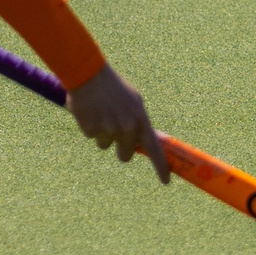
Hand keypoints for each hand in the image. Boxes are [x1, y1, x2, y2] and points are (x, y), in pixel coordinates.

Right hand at [65, 65, 167, 182]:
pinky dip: (90, 127)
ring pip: (106, 145)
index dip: (161, 167)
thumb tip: (144, 141)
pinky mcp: (92, 130)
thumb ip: (138, 121)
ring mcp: (109, 130)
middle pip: (125, 155)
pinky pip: (92, 137)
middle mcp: (127, 127)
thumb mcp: (133, 102)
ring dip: (102, 134)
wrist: (89, 74)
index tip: (166, 181)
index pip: (154, 149)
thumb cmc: (113, 86)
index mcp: (140, 119)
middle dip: (120, 147)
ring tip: (100, 113)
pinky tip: (90, 111)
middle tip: (114, 129)